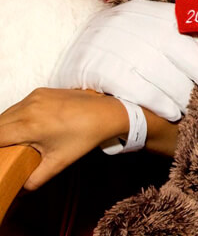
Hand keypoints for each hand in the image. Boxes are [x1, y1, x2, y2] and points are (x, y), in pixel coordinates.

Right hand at [0, 88, 127, 188]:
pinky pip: (19, 105)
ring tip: (11, 143)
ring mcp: (34, 96)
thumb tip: (19, 190)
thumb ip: (34, 180)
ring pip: (7, 113)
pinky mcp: (40, 91)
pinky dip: (15, 117)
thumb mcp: (57, 163)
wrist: (104, 112)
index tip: (1, 157)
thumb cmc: (83, 136)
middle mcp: (28, 107)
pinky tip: (22, 129)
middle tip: (5, 153)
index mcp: (29, 125)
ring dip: (4, 127)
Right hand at [50, 0, 197, 120]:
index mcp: (153, 12)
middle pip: (180, 50)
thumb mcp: (148, 35)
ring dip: (182, 94)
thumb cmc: (122, 48)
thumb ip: (178, 44)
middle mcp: (135, 20)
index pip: (191, 34)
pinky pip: (132, 83)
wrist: (70, 50)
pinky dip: (155, 98)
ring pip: (159, 69)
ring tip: (195, 111)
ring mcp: (113, 40)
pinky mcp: (95, 64)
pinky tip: (171, 111)